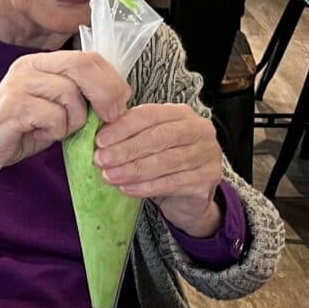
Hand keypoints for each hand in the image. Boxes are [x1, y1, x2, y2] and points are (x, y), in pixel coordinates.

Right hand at [0, 51, 131, 191]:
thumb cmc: (18, 132)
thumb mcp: (53, 109)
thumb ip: (78, 96)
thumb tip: (118, 97)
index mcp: (40, 63)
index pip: (87, 57)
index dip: (112, 79)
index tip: (120, 103)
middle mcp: (28, 66)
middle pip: (82, 66)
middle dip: (106, 93)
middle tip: (110, 117)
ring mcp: (19, 84)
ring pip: (71, 94)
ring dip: (74, 121)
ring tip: (56, 131)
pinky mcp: (13, 106)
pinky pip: (55, 117)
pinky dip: (56, 132)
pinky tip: (38, 135)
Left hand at [94, 104, 225, 236]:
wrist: (188, 194)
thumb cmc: (162, 161)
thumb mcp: (146, 143)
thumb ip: (128, 135)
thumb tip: (99, 139)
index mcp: (180, 113)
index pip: (150, 115)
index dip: (123, 127)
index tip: (99, 141)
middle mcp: (199, 129)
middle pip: (159, 137)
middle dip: (126, 150)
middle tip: (100, 160)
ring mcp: (208, 153)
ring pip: (166, 161)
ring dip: (133, 170)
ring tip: (109, 176)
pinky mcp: (209, 177)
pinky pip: (173, 182)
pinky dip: (146, 187)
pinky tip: (127, 189)